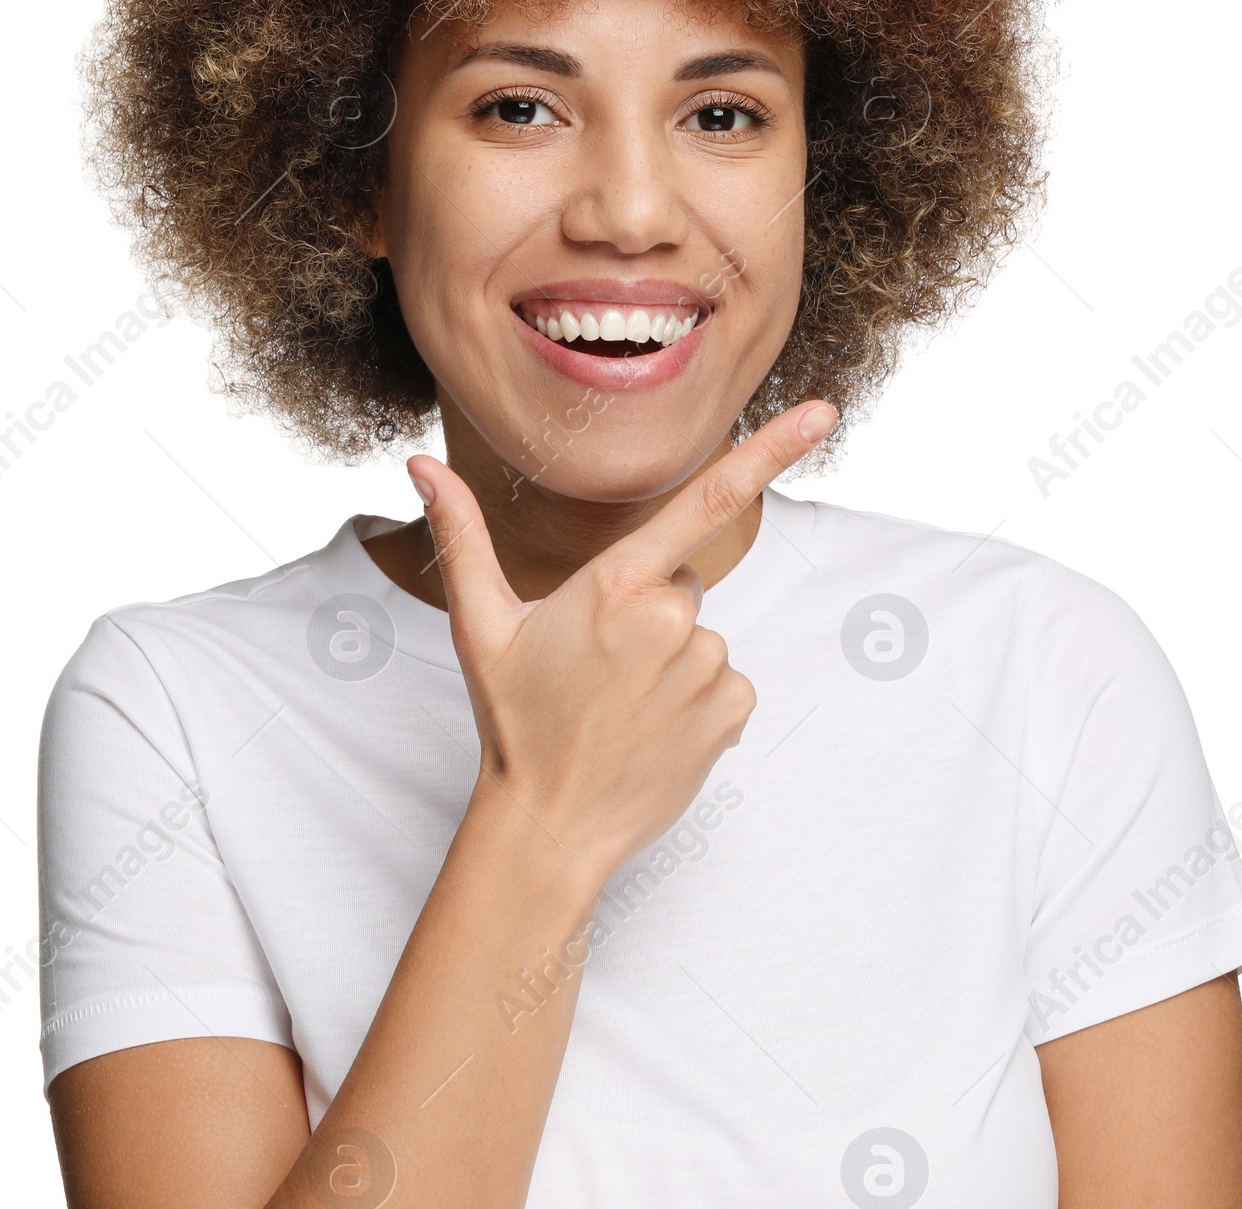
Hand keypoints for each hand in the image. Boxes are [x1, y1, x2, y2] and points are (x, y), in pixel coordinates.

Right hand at [406, 401, 836, 881]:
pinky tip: (652, 728)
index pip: (705, 500)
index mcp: (615, 585)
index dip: (769, 451)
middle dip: (648, 610)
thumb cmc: (513, 721)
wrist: (549, 827)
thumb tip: (420, 465)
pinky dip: (697, 699)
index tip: (821, 414)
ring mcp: (708, 668)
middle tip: (598, 665)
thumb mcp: (479, 623)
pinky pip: (726, 681)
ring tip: (620, 705)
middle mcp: (672, 620)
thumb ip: (460, 534)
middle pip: (680, 583)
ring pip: (701, 636)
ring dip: (671, 660)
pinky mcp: (732, 710)